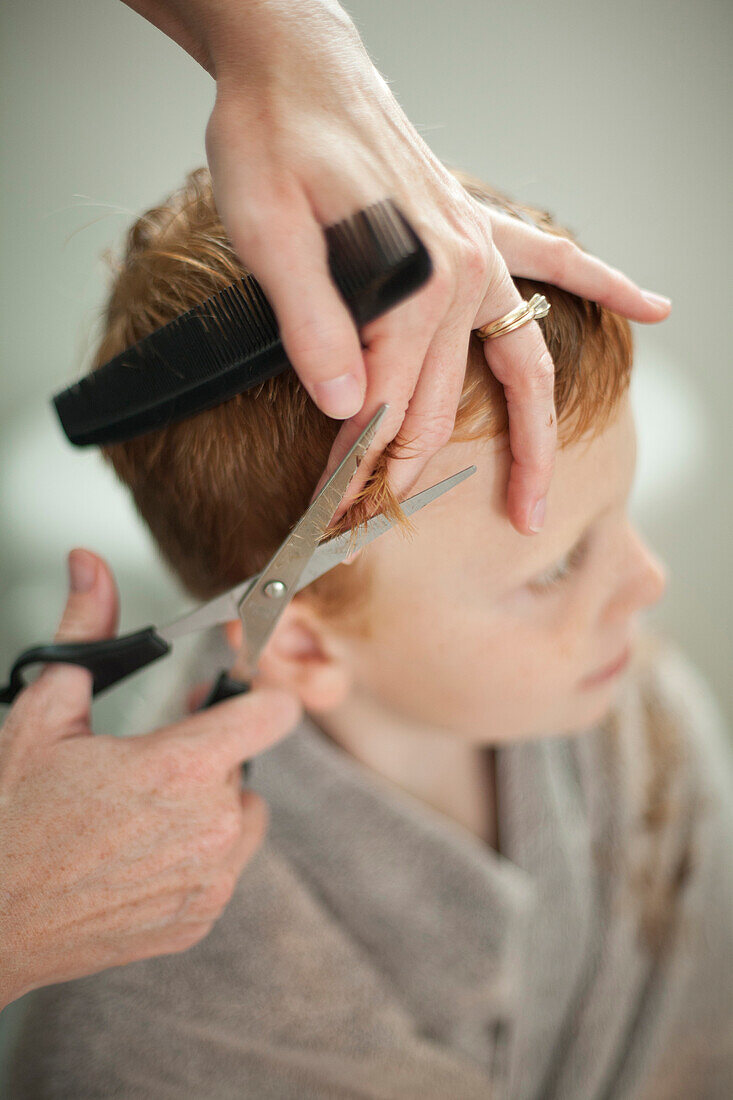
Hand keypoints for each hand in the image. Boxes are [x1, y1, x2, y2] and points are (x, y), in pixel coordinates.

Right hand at [0, 549, 299, 1008]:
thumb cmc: (10, 822)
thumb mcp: (42, 714)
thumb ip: (84, 631)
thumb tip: (89, 566)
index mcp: (179, 770)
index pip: (273, 714)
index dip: (256, 696)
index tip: (236, 695)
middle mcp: (208, 828)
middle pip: (244, 762)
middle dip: (207, 752)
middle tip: (152, 760)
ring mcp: (208, 880)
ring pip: (242, 814)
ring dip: (209, 804)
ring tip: (145, 810)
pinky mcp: (200, 918)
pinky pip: (226, 866)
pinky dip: (198, 855)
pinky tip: (142, 852)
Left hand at [124, 0, 669, 532]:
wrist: (292, 63)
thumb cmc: (270, 135)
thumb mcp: (266, 227)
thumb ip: (310, 320)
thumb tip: (345, 403)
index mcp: (411, 281)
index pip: (387, 405)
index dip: (356, 466)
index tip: (333, 512)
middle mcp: (461, 273)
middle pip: (443, 405)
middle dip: (408, 471)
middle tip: (376, 522)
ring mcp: (479, 253)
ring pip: (523, 366)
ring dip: (532, 440)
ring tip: (534, 505)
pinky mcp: (480, 229)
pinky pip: (557, 264)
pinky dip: (605, 286)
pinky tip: (650, 309)